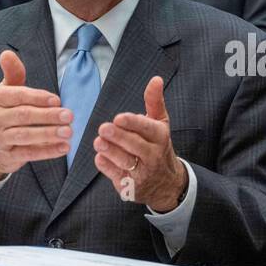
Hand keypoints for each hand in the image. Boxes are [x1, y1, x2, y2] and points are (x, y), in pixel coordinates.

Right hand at [0, 51, 71, 181]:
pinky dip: (47, 152)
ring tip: (69, 132)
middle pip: (24, 115)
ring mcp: (0, 138)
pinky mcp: (7, 156)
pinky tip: (63, 148)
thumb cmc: (4, 113)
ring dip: (49, 134)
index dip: (38, 97)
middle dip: (48, 116)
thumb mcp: (6, 92)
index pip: (18, 96)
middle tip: (69, 116)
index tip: (57, 100)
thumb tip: (6, 53)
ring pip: (25, 135)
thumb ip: (13, 73)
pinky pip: (28, 154)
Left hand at [94, 76, 187, 212]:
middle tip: (102, 128)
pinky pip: (116, 176)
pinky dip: (107, 167)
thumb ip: (155, 101)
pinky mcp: (131, 187)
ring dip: (111, 152)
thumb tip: (155, 78)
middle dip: (118, 137)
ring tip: (98, 142)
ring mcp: (143, 173)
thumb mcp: (160, 124)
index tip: (119, 117)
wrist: (166, 183)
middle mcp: (153, 156)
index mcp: (160, 137)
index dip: (133, 123)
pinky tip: (100, 157)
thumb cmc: (158, 146)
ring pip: (126, 162)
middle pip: (135, 146)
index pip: (148, 129)